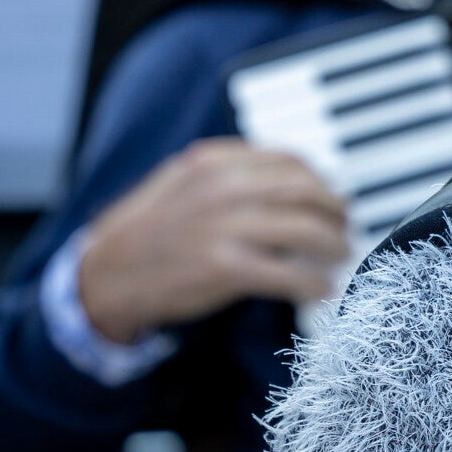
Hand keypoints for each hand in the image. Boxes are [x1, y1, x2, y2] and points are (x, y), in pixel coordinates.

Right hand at [78, 138, 348, 343]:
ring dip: (334, 246)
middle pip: (307, 193)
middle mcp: (223, 188)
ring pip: (306, 230)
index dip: (322, 180)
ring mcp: (225, 228)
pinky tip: (321, 289)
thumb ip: (231, 173)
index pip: (291, 161)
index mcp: (215, 162)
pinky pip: (288, 274)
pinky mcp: (225, 268)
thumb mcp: (184, 183)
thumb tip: (293, 179)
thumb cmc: (151, 229)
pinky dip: (313, 283)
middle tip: (346, 229)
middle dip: (336, 212)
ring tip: (340, 256)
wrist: (105, 274)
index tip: (332, 197)